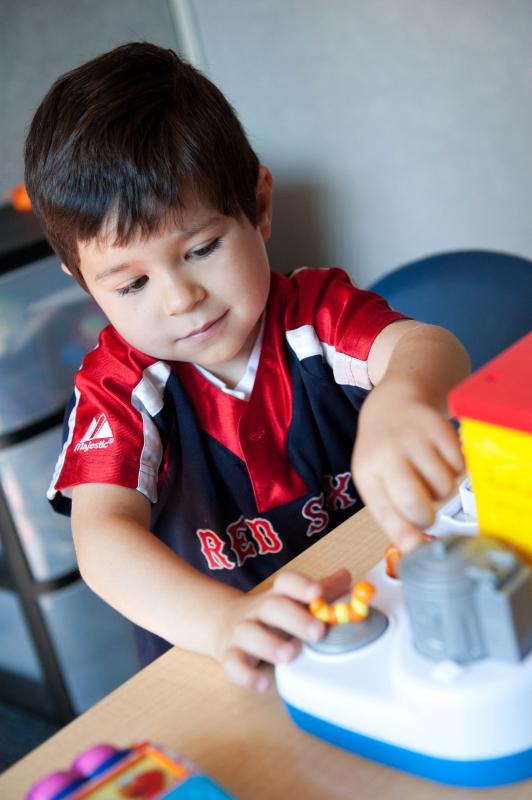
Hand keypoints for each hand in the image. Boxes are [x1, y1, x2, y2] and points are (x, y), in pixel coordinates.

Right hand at [217, 568, 350, 690]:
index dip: (301, 585)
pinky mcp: (229, 655)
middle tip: (317, 632)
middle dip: (295, 618)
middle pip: (272, 607)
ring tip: (289, 656)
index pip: (286, 582)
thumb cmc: (270, 614)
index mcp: (277, 595)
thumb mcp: (293, 599)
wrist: (222, 621)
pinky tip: (262, 683)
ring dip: (269, 644)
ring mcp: (241, 632)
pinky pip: (232, 664)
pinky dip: (245, 675)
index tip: (317, 592)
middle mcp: (258, 610)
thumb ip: (323, 590)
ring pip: (248, 634)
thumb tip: (348, 578)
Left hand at [352, 380, 463, 551]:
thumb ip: (392, 517)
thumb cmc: (385, 453)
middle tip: (425, 509)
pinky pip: (460, 467)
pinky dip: (456, 470)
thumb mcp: (376, 481)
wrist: (393, 404)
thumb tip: (414, 550)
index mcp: (367, 472)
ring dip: (443, 491)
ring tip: (429, 477)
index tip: (416, 547)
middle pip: (416, 504)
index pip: (386, 511)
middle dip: (427, 516)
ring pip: (444, 488)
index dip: (404, 533)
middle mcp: (388, 454)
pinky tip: (440, 459)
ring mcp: (414, 439)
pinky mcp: (440, 428)